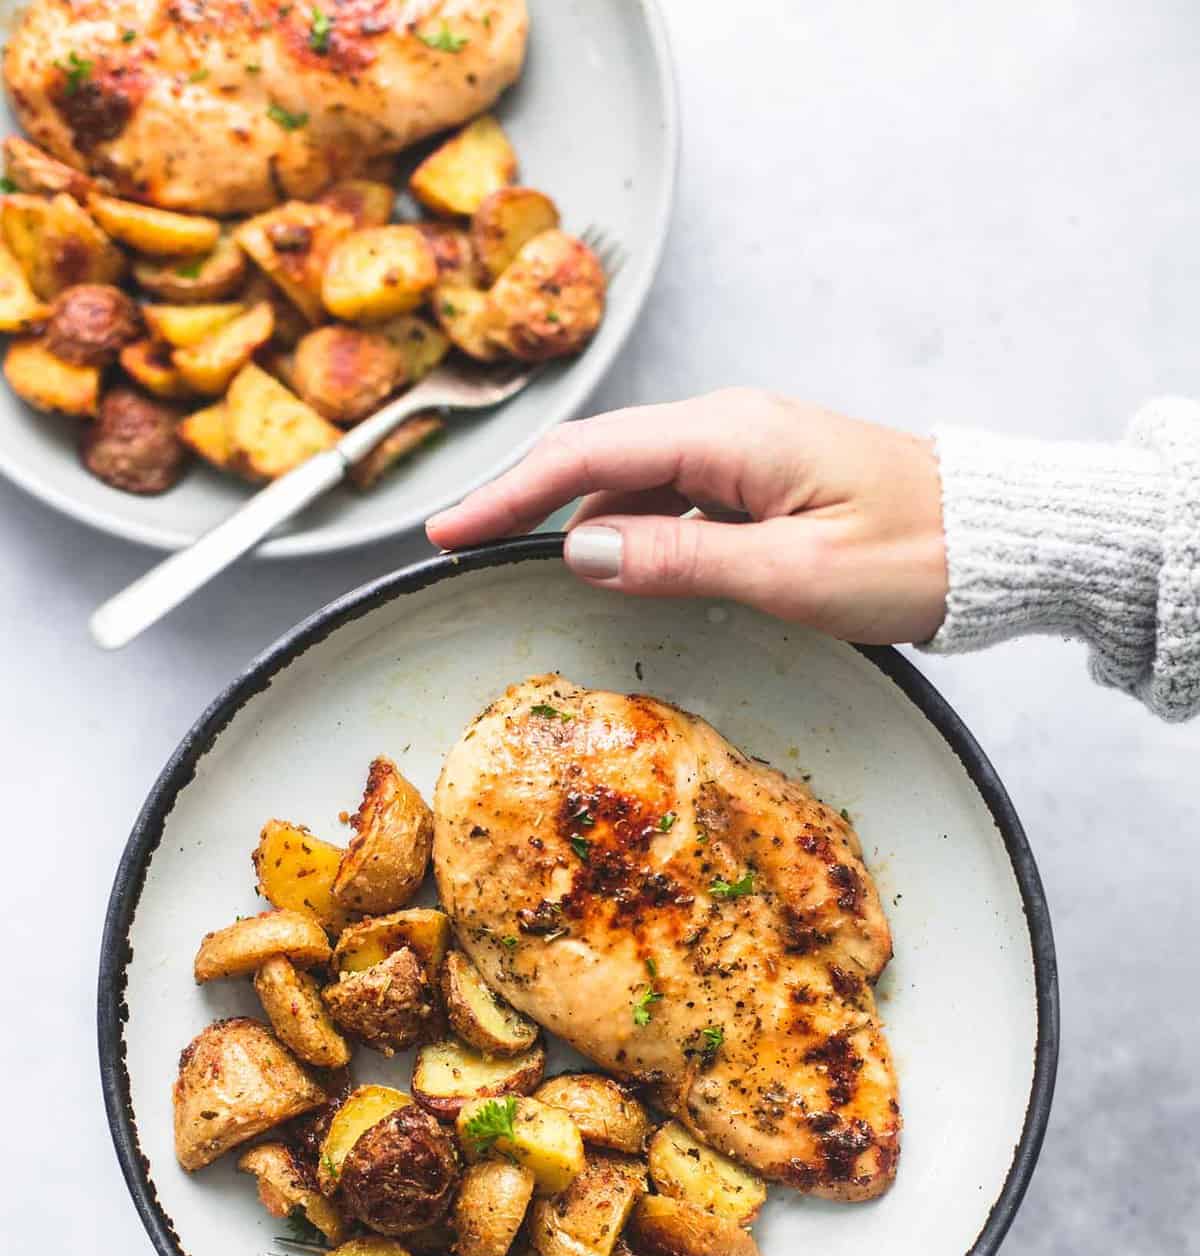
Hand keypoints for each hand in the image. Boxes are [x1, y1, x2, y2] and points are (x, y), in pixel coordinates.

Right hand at [427, 389, 947, 644]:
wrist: (997, 540)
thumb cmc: (915, 556)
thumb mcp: (792, 576)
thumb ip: (679, 560)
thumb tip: (578, 549)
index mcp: (731, 435)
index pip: (588, 454)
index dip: (507, 494)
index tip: (445, 530)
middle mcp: (729, 427)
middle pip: (596, 456)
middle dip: (519, 498)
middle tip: (454, 545)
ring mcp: (746, 451)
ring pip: (630, 478)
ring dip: (568, 516)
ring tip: (506, 559)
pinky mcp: (762, 480)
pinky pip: (670, 496)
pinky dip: (623, 527)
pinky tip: (601, 561)